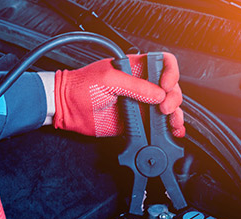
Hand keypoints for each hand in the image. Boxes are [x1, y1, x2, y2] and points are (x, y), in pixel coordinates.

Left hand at [53, 52, 184, 137]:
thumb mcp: (108, 79)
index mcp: (135, 68)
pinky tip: (172, 132)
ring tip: (172, 122)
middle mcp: (140, 85)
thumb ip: (135, 86)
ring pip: (167, 107)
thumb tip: (158, 94)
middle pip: (170, 88)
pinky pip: (155, 125)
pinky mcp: (135, 121)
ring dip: (175, 115)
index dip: (170, 72)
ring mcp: (139, 104)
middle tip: (163, 108)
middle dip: (174, 98)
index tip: (165, 85)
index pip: (163, 63)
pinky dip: (167, 130)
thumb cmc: (80, 86)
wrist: (65, 107)